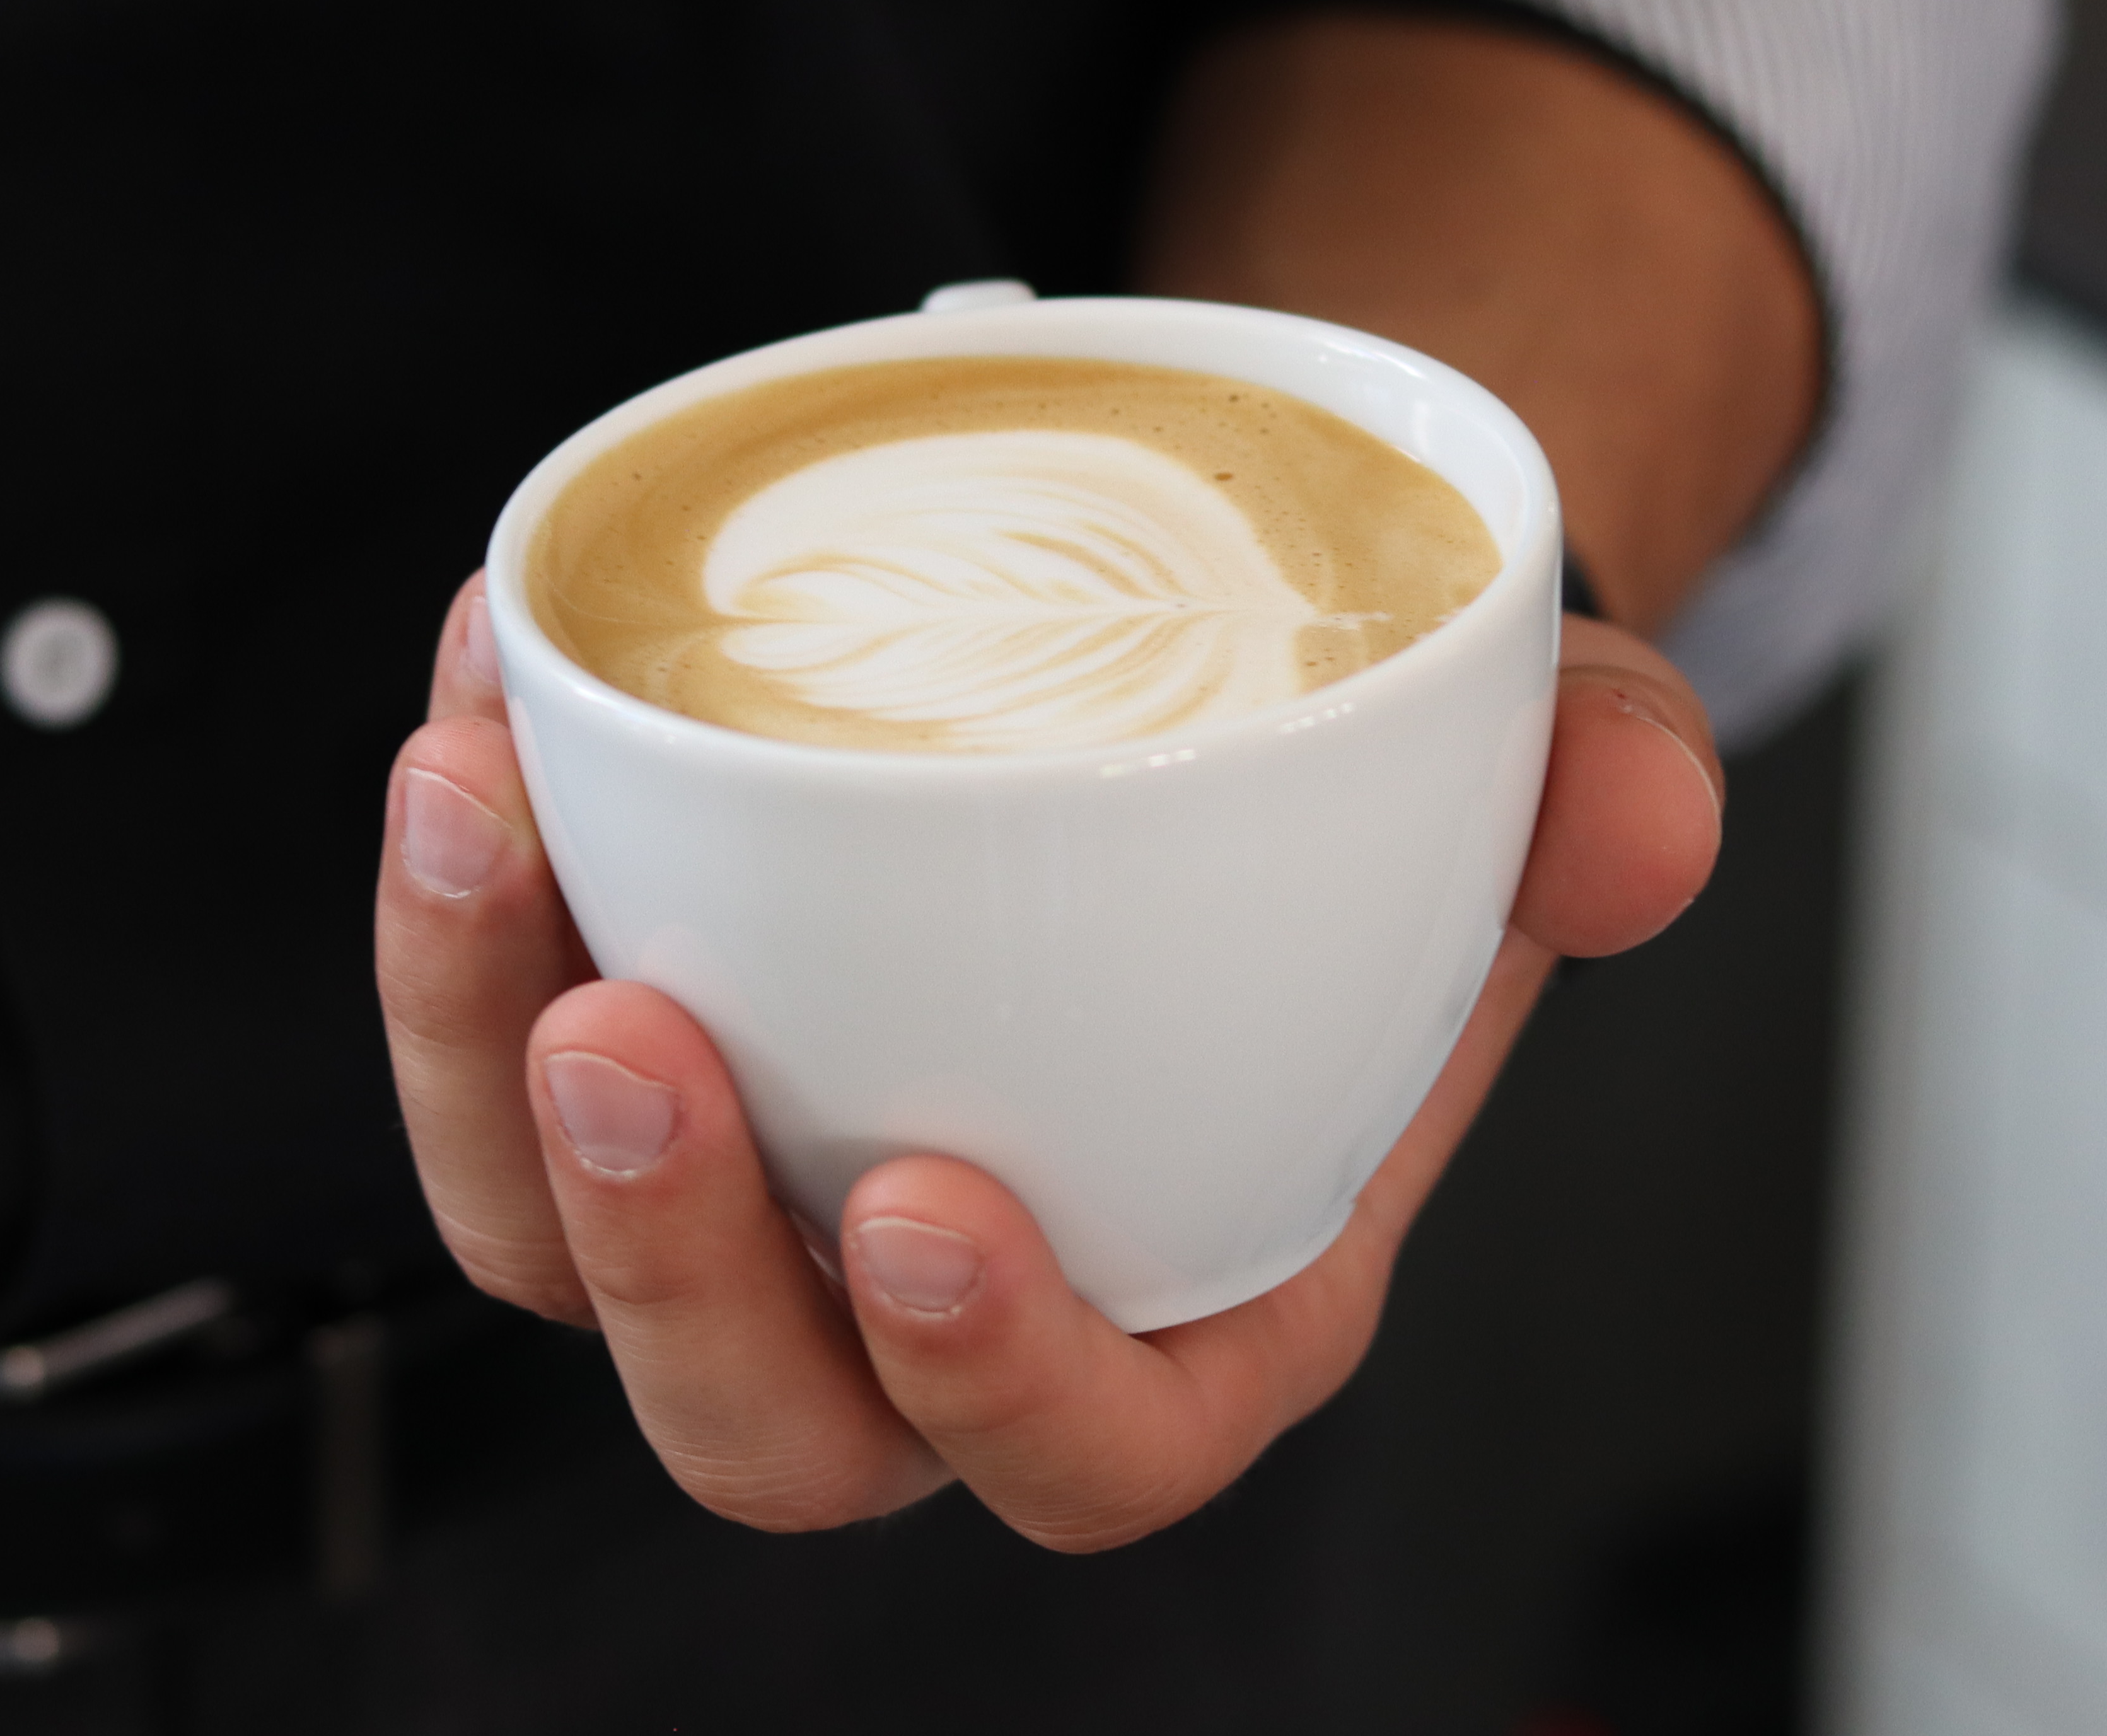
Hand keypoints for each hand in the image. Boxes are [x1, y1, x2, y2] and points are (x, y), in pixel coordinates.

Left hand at [376, 573, 1722, 1549]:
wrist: (1232, 661)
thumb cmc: (1378, 780)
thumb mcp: (1544, 758)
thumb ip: (1610, 785)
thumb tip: (1646, 820)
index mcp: (1198, 1281)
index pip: (1093, 1445)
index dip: (996, 1380)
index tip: (920, 1205)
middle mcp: (963, 1276)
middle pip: (767, 1416)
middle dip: (663, 1261)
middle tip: (621, 1031)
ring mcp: (775, 1169)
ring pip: (556, 1249)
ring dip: (470, 1055)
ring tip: (469, 815)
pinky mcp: (659, 1026)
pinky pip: (493, 1044)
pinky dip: (460, 890)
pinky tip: (481, 693)